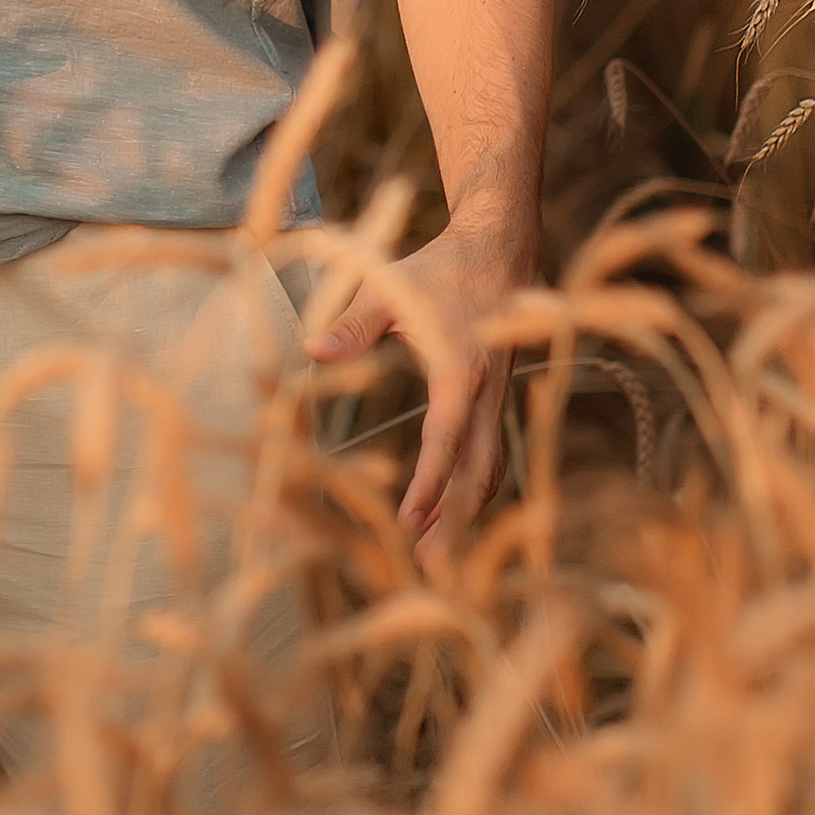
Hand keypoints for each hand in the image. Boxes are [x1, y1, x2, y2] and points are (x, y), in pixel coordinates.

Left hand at [306, 218, 522, 564]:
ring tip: (439, 554)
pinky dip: (476, 486)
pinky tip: (458, 509)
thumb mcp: (389, 289)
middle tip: (429, 568)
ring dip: (466, 510)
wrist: (501, 246)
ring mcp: (499, 396)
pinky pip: (492, 451)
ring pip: (490, 466)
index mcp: (461, 371)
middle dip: (454, 520)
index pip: (444, 441)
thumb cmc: (438, 269)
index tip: (407, 524)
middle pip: (476, 470)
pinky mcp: (499, 396)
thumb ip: (353, 324)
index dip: (429, 486)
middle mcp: (488, 392)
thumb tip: (312, 350)